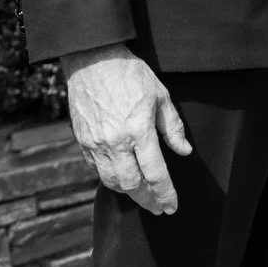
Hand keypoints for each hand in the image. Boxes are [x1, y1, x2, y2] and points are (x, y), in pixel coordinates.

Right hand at [62, 44, 191, 215]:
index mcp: (139, 130)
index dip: (166, 194)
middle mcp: (116, 142)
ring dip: (129, 192)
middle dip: (147, 200)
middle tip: (157, 207)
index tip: (172, 206)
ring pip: (112, 181)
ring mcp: (96, 143)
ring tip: (142, 194)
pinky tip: (122, 177)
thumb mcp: (160, 95)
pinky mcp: (83, 141)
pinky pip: (97, 169)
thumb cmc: (130, 73)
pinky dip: (111, 178)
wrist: (92, 59)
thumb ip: (172, 127)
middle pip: (132, 185)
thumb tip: (184, 151)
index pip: (156, 174)